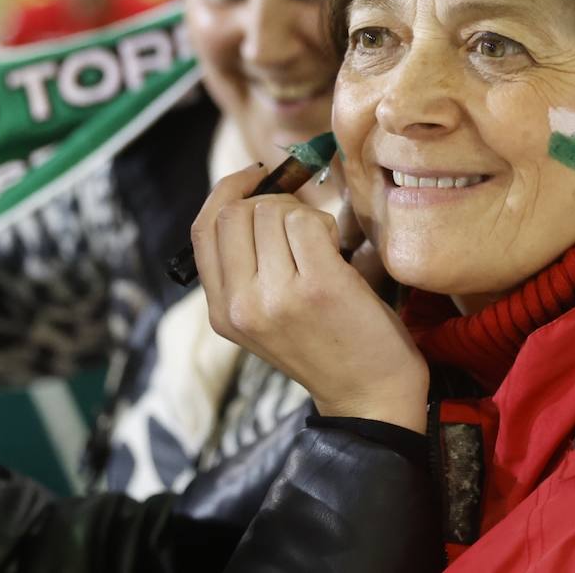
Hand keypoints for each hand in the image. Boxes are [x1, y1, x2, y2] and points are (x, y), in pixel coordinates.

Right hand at [193, 165, 428, 432]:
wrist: (371, 396)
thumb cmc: (327, 345)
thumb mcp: (265, 317)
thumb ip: (245, 267)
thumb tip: (250, 193)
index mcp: (221, 312)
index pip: (203, 228)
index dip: (228, 192)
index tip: (255, 179)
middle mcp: (239, 306)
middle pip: (235, 212)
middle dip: (270, 200)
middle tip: (300, 220)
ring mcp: (275, 298)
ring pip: (273, 210)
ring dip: (302, 213)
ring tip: (322, 244)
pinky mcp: (317, 287)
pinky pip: (307, 221)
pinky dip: (325, 222)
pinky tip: (337, 248)